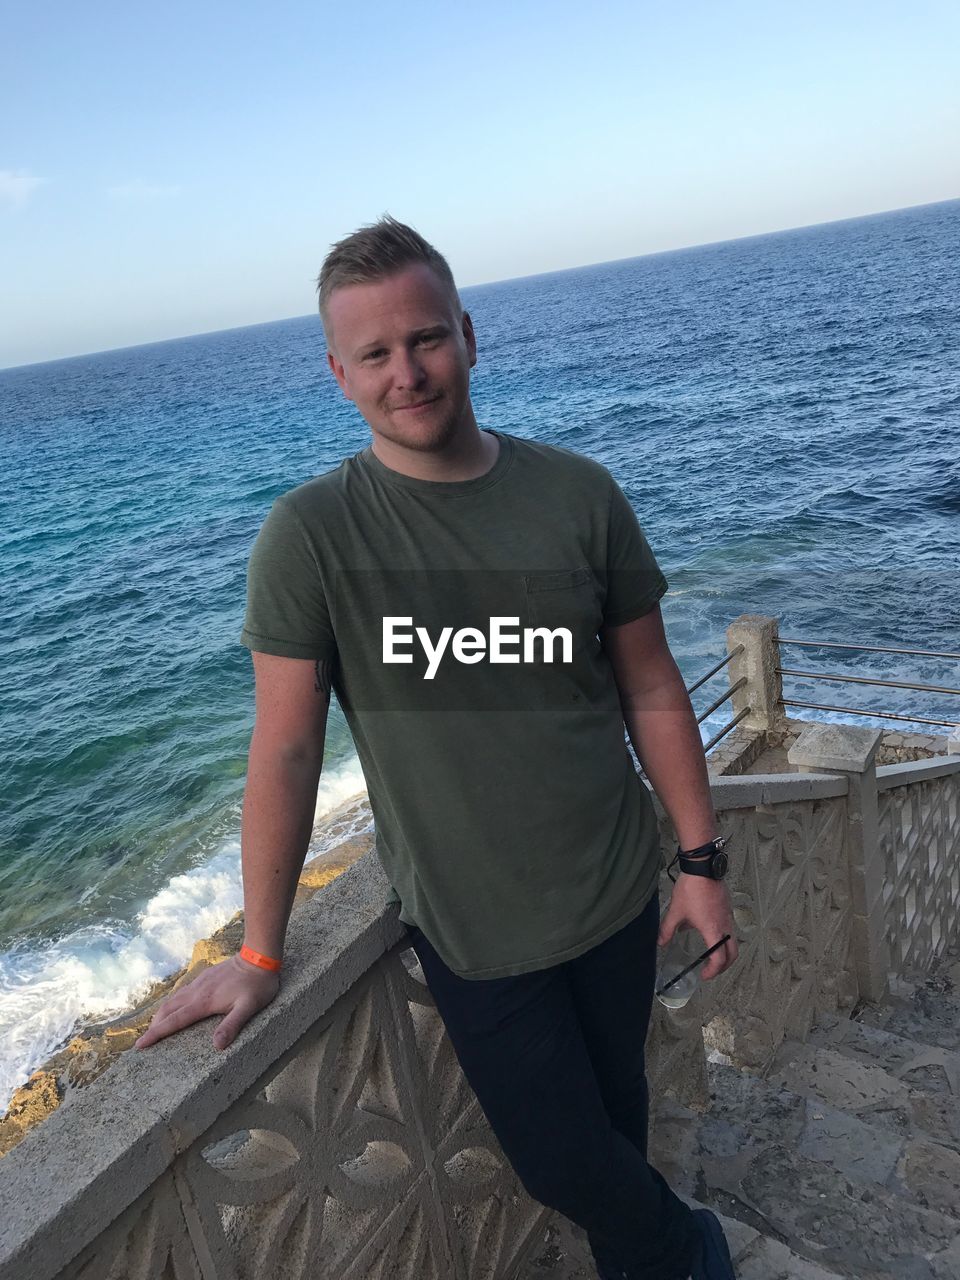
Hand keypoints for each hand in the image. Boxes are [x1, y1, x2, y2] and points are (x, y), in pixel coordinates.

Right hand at [134, 952, 280, 1051]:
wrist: (259, 956)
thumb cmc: (257, 985)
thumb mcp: (249, 1007)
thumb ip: (232, 1025)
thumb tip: (217, 1046)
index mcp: (204, 1002)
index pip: (174, 1021)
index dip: (156, 1034)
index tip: (139, 1045)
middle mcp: (197, 992)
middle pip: (168, 1010)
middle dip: (154, 1026)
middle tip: (144, 1042)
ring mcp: (200, 982)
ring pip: (173, 999)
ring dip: (161, 1014)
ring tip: (155, 1027)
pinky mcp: (205, 976)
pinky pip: (182, 992)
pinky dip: (172, 1002)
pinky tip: (176, 1006)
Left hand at [657, 876, 738, 980]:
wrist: (703, 868)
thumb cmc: (691, 889)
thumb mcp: (676, 911)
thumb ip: (668, 929)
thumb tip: (661, 943)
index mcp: (713, 930)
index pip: (719, 959)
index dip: (713, 971)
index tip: (704, 975)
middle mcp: (725, 926)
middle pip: (733, 954)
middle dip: (724, 966)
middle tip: (712, 970)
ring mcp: (728, 917)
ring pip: (733, 942)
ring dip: (725, 952)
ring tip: (712, 955)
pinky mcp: (728, 909)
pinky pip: (730, 929)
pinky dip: (724, 938)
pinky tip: (709, 933)